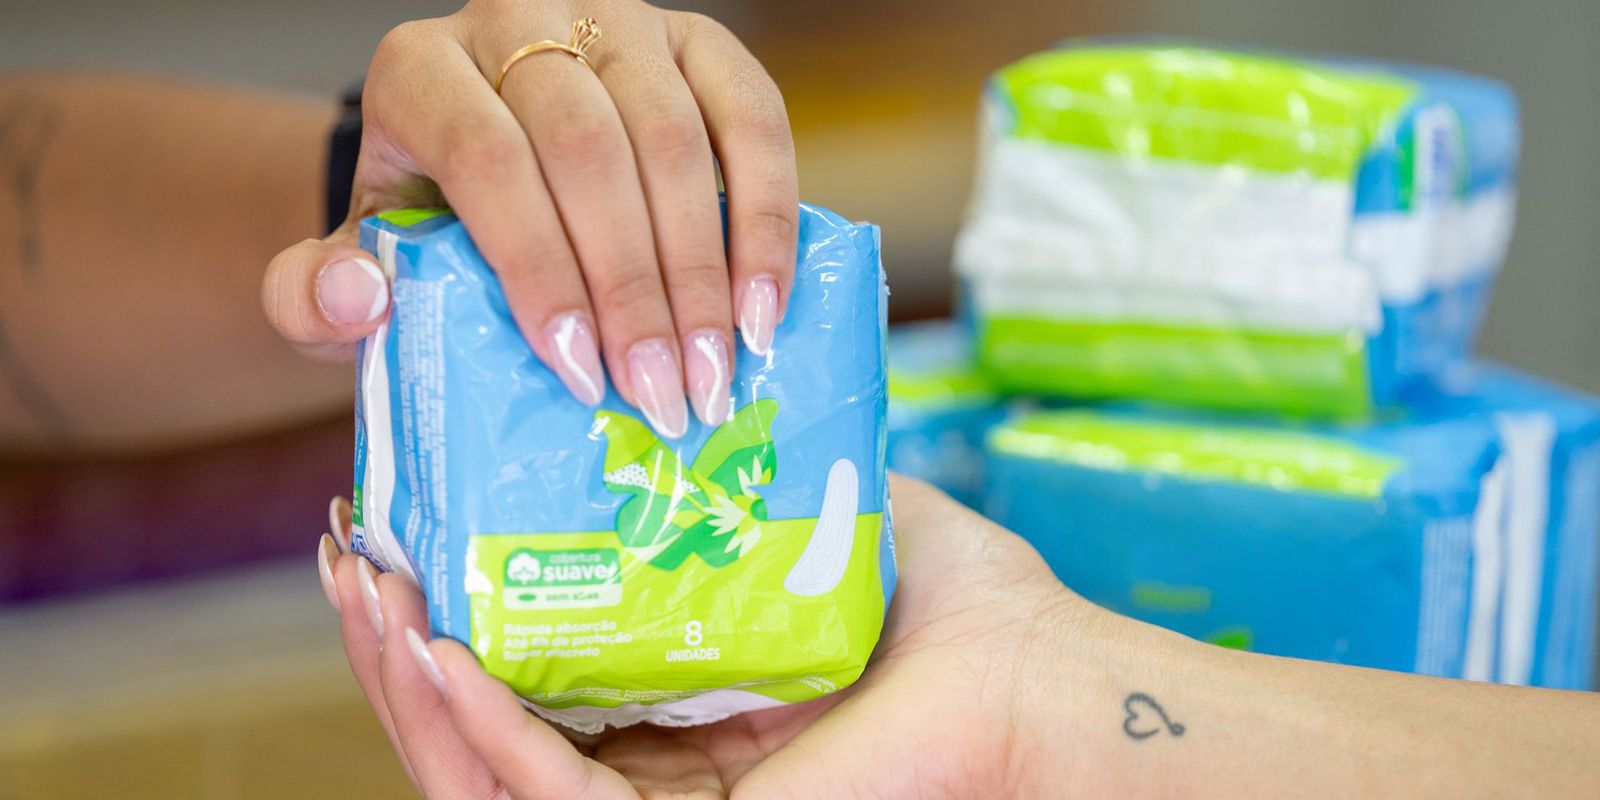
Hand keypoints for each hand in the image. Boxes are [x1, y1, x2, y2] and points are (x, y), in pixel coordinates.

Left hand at [265, 0, 797, 437]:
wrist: (488, 167)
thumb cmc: (427, 229)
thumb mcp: (356, 266)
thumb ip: (313, 296)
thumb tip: (356, 299)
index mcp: (422, 71)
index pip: (489, 158)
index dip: (540, 267)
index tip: (578, 372)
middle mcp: (519, 24)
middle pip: (590, 149)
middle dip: (634, 287)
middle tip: (664, 398)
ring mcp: (620, 23)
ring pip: (675, 136)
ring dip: (706, 268)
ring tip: (717, 372)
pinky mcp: (699, 44)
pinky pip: (752, 117)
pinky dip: (768, 217)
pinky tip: (766, 307)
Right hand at [315, 475, 1085, 797]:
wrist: (1036, 679)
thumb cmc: (959, 613)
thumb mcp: (822, 525)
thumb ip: (749, 481)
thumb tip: (682, 387)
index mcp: (680, 717)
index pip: (528, 683)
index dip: (446, 617)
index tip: (394, 529)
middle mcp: (659, 775)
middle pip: (483, 731)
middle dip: (397, 650)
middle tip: (350, 558)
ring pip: (486, 775)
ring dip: (408, 686)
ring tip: (365, 591)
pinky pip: (543, 796)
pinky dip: (475, 728)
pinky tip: (432, 648)